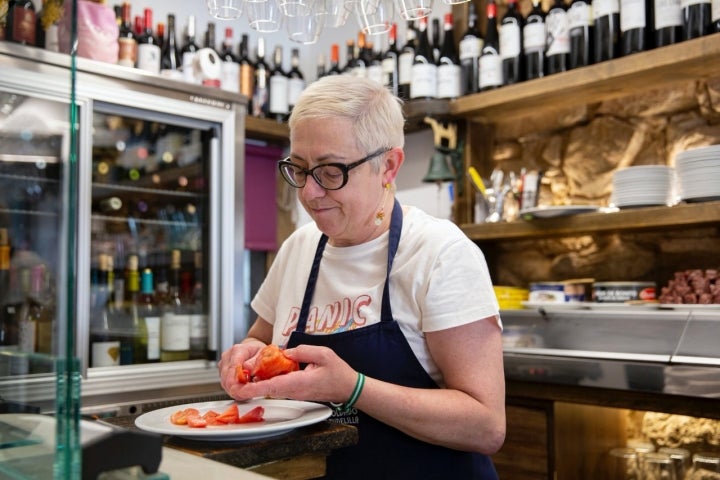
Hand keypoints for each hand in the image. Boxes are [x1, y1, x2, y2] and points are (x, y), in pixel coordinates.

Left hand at [222, 344, 358, 404]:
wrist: (348, 389)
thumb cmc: (339, 373)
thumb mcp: (324, 354)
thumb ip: (303, 351)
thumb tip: (285, 351)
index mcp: (299, 383)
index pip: (272, 386)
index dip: (254, 387)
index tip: (239, 387)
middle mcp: (294, 391)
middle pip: (267, 388)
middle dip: (249, 383)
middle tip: (234, 375)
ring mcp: (294, 393)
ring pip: (271, 388)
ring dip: (256, 382)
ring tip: (243, 372)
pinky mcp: (296, 392)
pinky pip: (278, 387)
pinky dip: (267, 380)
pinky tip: (262, 372)